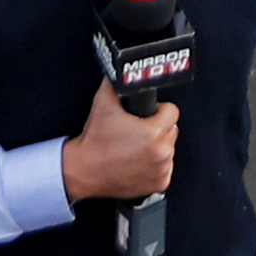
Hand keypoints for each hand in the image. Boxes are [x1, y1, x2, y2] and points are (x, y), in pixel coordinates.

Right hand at [62, 91, 179, 207]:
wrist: (84, 171)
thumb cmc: (94, 142)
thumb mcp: (103, 103)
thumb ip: (115, 83)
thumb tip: (119, 72)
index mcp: (153, 132)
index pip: (172, 112)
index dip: (159, 110)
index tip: (150, 114)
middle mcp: (161, 152)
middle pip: (171, 130)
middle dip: (158, 128)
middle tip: (139, 131)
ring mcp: (161, 170)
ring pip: (169, 149)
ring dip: (157, 147)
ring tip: (137, 147)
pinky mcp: (159, 184)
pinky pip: (165, 168)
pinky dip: (155, 165)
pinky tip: (138, 162)